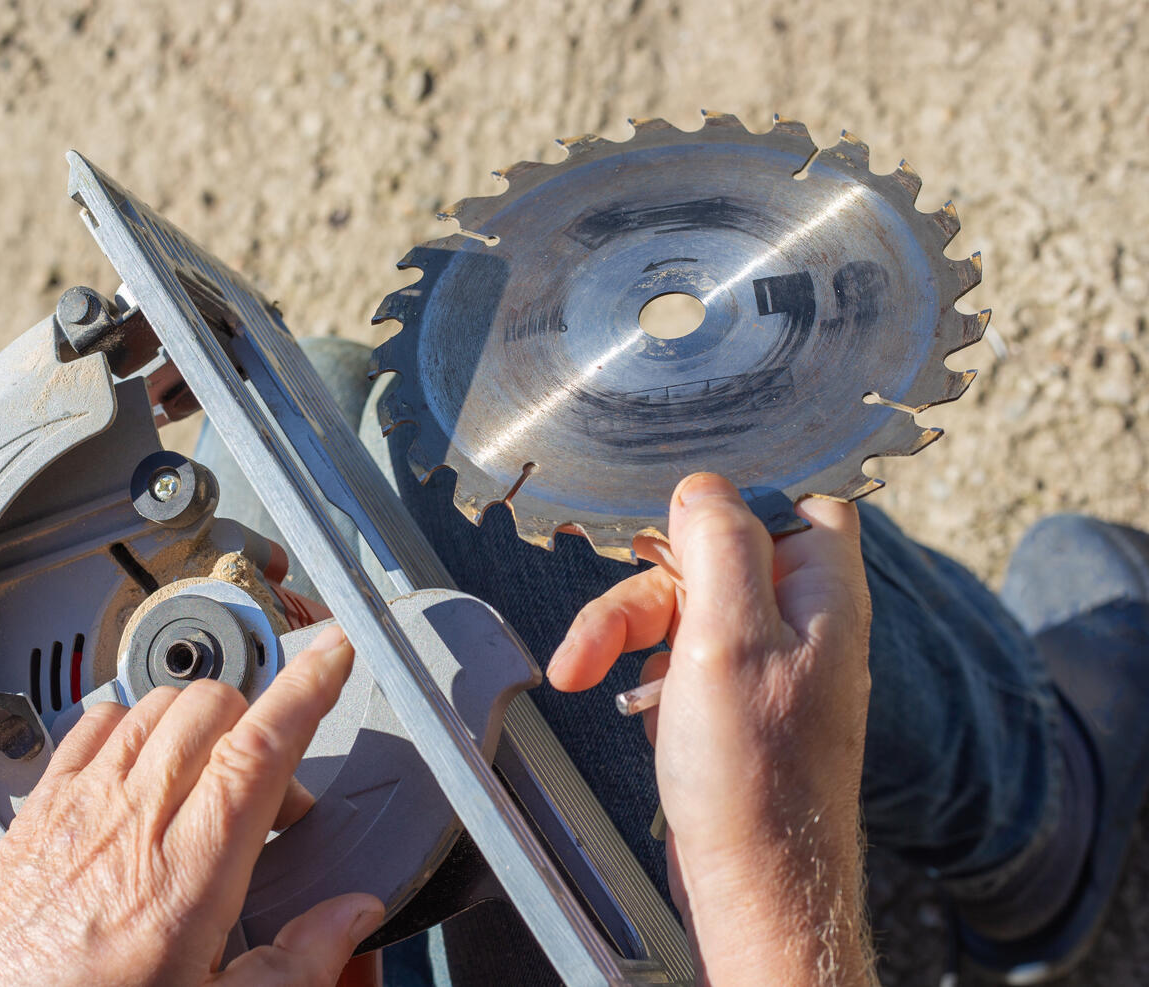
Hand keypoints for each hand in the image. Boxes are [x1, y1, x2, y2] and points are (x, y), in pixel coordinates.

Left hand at [0, 625, 382, 986]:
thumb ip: (296, 964)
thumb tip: (352, 915)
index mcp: (188, 874)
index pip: (260, 748)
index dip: (307, 687)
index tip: (334, 652)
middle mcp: (131, 822)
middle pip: (213, 708)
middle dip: (259, 722)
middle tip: (272, 791)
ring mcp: (79, 805)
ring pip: (157, 704)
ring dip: (200, 722)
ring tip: (211, 780)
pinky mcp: (38, 806)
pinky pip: (94, 722)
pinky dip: (132, 723)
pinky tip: (143, 767)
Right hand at [547, 473, 873, 985]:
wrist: (755, 885)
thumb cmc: (756, 777)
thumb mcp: (729, 637)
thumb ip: (720, 546)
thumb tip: (702, 488)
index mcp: (823, 592)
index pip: (794, 501)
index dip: (731, 504)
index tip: (668, 527)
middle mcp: (802, 621)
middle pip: (712, 556)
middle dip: (644, 591)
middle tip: (596, 637)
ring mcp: (768, 663)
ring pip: (684, 607)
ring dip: (625, 633)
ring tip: (582, 676)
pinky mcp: (735, 701)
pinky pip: (679, 657)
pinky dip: (644, 676)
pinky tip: (639, 715)